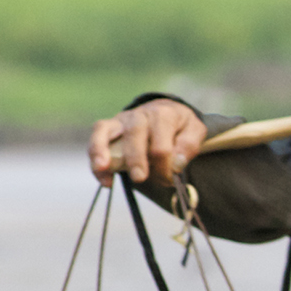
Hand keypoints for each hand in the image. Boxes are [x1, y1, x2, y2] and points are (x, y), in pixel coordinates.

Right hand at [87, 99, 205, 186]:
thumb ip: (189, 145)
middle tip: (140, 178)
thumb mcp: (194, 131)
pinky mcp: (108, 127)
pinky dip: (95, 157)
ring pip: (105, 130)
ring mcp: (121, 120)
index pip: (162, 144)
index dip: (165, 166)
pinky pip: (96, 138)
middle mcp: (140, 114)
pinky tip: (104, 179)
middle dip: (136, 158)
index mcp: (164, 115)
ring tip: (102, 168)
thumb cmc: (180, 126)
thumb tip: (177, 163)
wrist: (166, 111)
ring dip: (101, 149)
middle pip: (134, 134)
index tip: (169, 179)